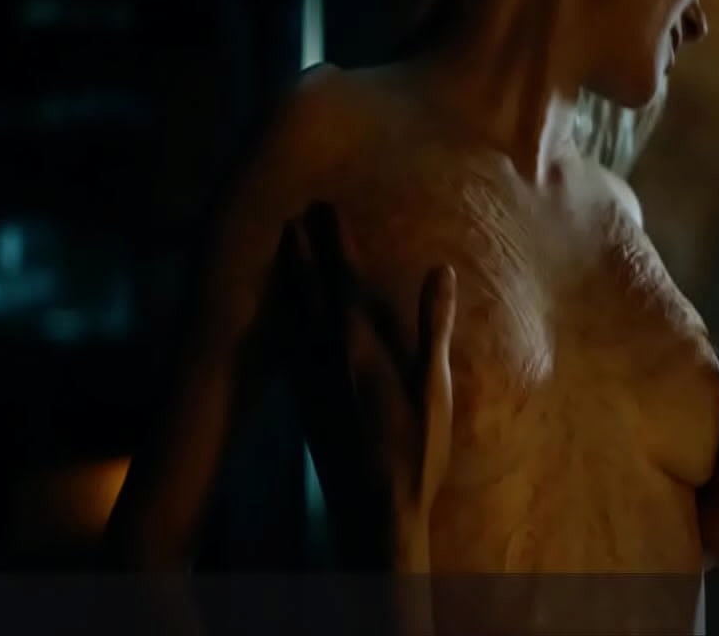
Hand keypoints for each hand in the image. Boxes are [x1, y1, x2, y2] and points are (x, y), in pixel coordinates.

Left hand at [271, 201, 455, 567]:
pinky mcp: (302, 402)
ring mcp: (309, 379)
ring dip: (288, 278)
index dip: (334, 241)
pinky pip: (285, 347)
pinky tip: (279, 316)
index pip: (343, 280)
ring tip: (282, 248)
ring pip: (291, 315)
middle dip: (305, 249)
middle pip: (311, 290)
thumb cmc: (414, 452)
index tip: (325, 207)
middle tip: (296, 214)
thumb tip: (439, 271)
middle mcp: (326, 356)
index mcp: (359, 347)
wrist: (373, 511)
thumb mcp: (435, 387)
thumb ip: (432, 326)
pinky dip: (281, 320)